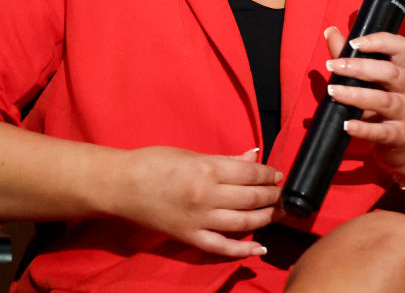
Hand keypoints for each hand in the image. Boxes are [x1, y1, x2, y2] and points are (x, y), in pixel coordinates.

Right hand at [115, 146, 282, 257]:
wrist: (123, 185)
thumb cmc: (155, 162)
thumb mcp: (192, 153)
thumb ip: (226, 159)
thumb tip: (253, 156)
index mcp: (207, 169)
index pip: (249, 174)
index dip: (268, 175)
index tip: (277, 175)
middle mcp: (207, 196)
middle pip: (251, 198)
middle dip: (272, 196)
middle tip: (282, 194)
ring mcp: (199, 220)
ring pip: (243, 223)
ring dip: (265, 218)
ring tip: (278, 213)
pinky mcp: (190, 237)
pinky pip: (222, 247)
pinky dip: (243, 250)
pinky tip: (260, 249)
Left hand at [324, 28, 404, 181]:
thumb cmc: (387, 101)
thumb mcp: (375, 79)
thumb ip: (352, 56)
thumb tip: (330, 31)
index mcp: (404, 68)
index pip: (400, 47)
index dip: (378, 41)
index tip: (354, 42)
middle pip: (390, 72)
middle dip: (360, 67)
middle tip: (333, 65)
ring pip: (384, 101)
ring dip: (356, 95)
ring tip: (333, 91)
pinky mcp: (399, 135)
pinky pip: (381, 132)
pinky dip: (363, 128)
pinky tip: (346, 124)